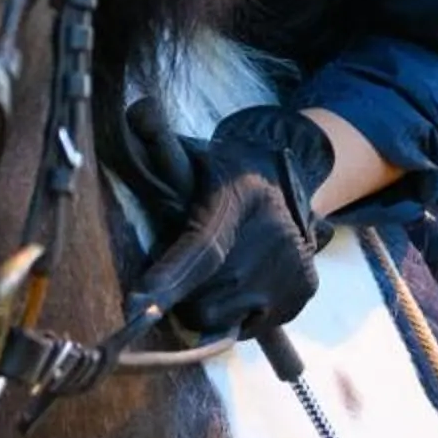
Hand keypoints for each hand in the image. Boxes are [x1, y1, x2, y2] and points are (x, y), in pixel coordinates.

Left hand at [129, 106, 335, 344]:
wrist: (291, 180)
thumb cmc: (225, 173)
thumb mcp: (196, 155)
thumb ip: (160, 143)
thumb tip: (135, 110)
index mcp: (236, 202)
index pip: (201, 248)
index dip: (169, 278)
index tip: (137, 305)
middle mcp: (271, 239)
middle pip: (202, 296)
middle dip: (181, 291)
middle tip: (185, 263)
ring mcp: (290, 270)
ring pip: (218, 319)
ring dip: (205, 303)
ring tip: (212, 271)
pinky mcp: (302, 292)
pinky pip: (245, 327)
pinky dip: (234, 313)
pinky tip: (237, 282)